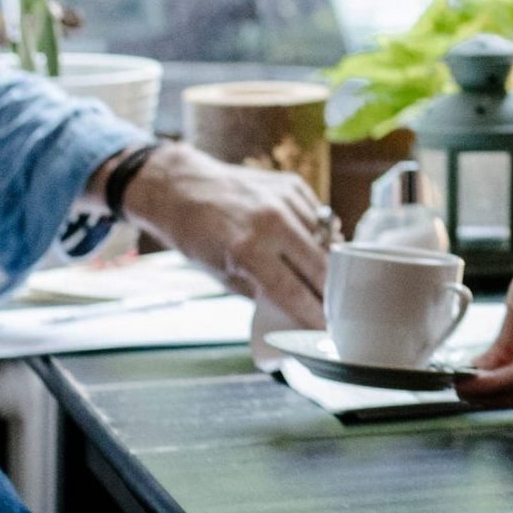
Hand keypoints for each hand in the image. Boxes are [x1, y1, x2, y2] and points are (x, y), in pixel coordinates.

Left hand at [120, 142, 331, 328]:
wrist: (181, 188)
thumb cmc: (195, 234)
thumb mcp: (222, 274)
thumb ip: (260, 291)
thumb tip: (291, 309)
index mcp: (247, 250)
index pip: (294, 292)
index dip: (314, 314)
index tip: (326, 328)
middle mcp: (271, 222)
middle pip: (319, 265)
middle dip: (329, 290)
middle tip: (332, 305)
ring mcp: (283, 199)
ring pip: (326, 238)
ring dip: (327, 260)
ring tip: (322, 276)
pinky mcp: (290, 184)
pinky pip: (319, 216)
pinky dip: (319, 233)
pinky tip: (310, 244)